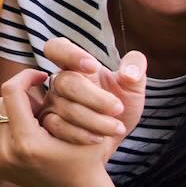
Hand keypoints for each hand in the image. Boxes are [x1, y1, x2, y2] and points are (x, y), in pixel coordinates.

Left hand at [0, 69, 109, 186]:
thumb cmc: (86, 152)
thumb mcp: (81, 119)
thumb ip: (62, 94)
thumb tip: (38, 72)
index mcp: (26, 142)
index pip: (11, 91)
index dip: (26, 76)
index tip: (41, 75)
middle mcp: (5, 154)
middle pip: (2, 101)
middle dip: (23, 96)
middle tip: (43, 105)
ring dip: (13, 109)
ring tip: (36, 118)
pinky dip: (4, 122)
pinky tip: (24, 129)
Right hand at [38, 37, 146, 162]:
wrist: (114, 137)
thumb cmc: (120, 106)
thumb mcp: (135, 85)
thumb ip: (136, 67)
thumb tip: (129, 73)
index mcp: (75, 65)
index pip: (57, 48)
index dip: (69, 54)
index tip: (93, 66)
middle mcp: (59, 82)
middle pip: (66, 82)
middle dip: (95, 98)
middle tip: (118, 108)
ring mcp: (51, 103)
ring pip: (65, 108)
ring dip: (95, 120)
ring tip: (117, 127)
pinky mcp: (49, 124)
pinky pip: (59, 127)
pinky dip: (82, 134)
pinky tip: (99, 138)